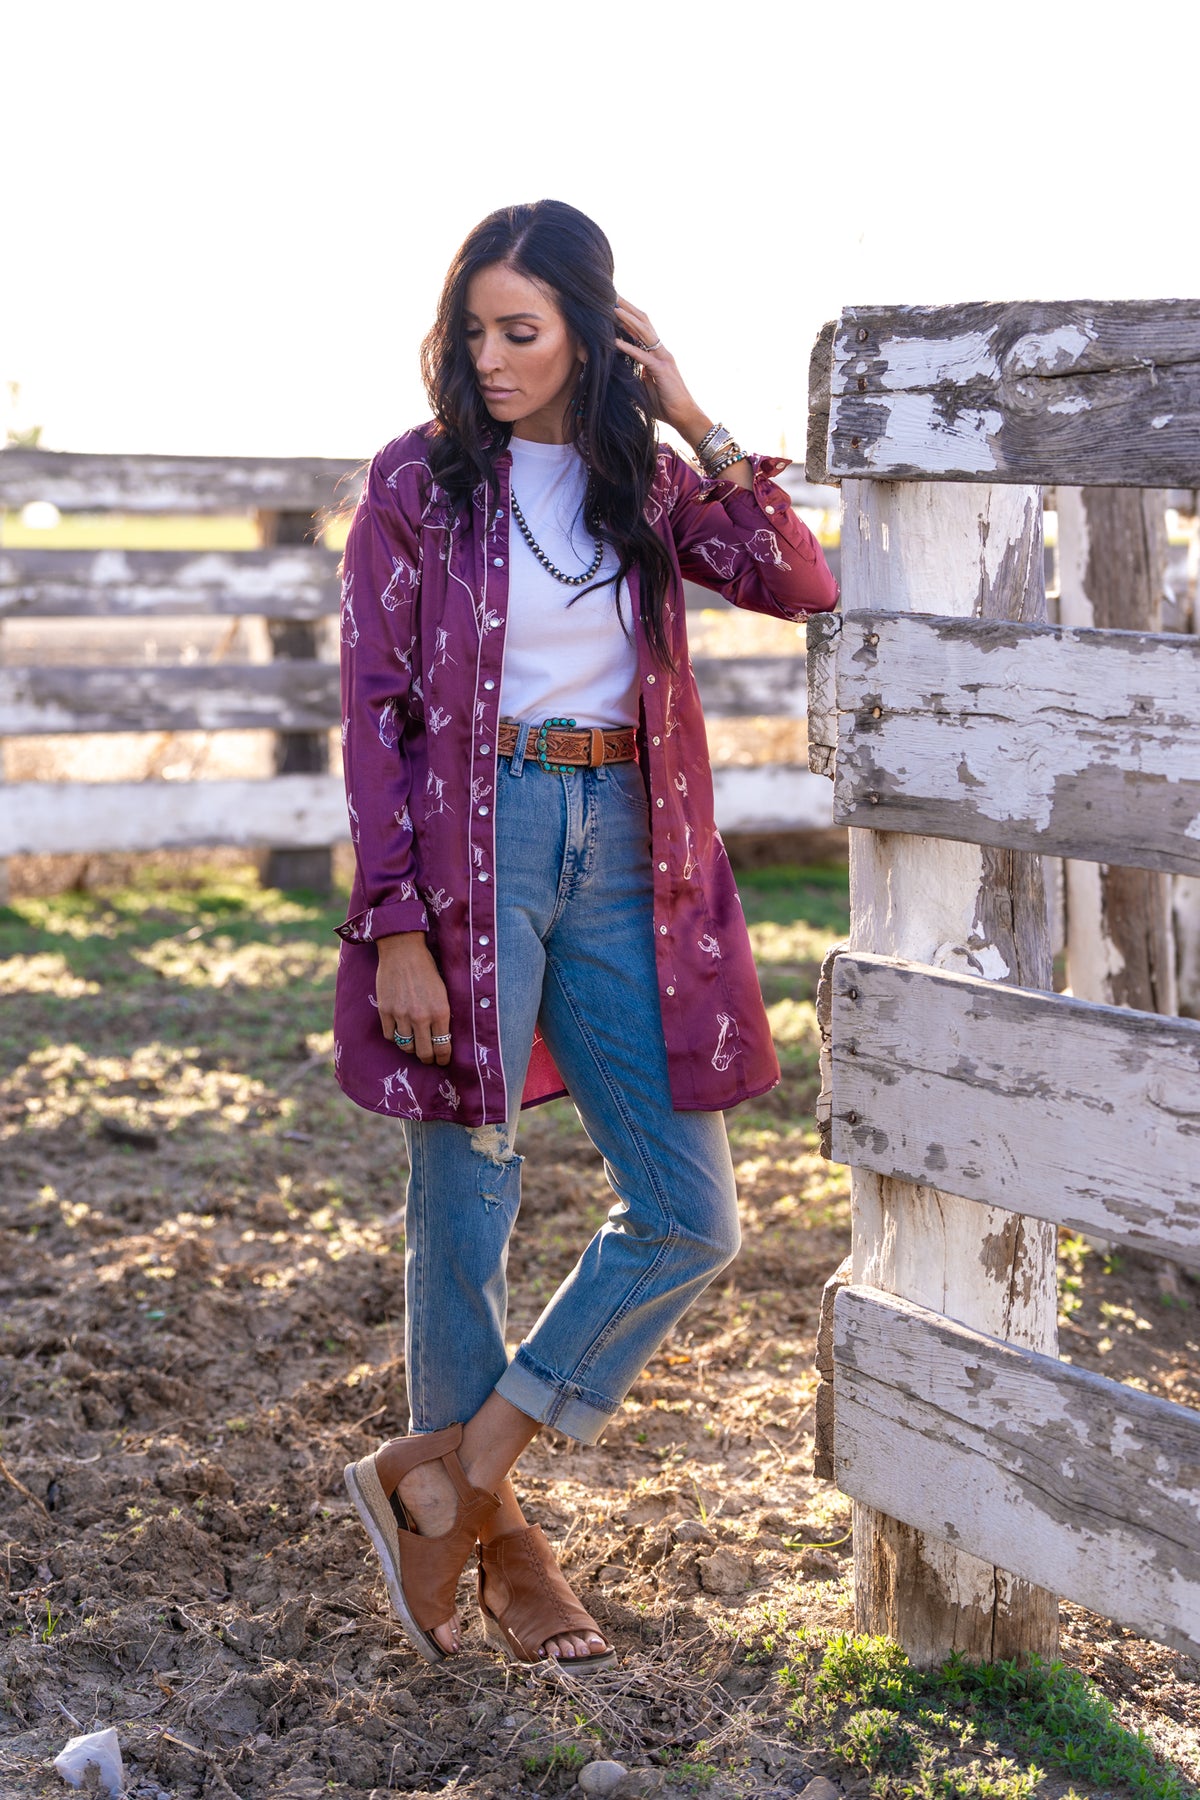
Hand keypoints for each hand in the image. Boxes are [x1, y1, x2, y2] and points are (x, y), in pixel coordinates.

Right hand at [376, 932, 451, 1066]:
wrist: (403, 950)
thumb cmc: (426, 968)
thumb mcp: (443, 991)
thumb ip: (442, 1014)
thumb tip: (443, 1036)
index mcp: (440, 1012)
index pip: (443, 1047)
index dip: (443, 1058)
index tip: (443, 1061)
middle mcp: (421, 1017)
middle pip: (424, 1052)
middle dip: (428, 1058)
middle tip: (429, 1058)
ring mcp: (401, 1015)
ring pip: (406, 1046)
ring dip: (411, 1048)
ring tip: (414, 1044)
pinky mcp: (385, 1011)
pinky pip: (390, 1036)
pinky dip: (395, 1037)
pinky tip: (399, 1031)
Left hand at [613, 297, 709, 443]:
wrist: (683, 416)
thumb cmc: (664, 404)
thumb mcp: (644, 385)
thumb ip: (634, 373)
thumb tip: (617, 369)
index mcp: (656, 353)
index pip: (641, 329)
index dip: (628, 316)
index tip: (612, 305)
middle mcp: (660, 351)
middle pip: (643, 322)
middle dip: (628, 308)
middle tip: (612, 295)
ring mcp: (663, 358)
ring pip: (644, 333)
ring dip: (628, 320)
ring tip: (613, 309)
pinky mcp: (661, 370)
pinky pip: (643, 356)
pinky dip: (628, 348)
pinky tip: (615, 342)